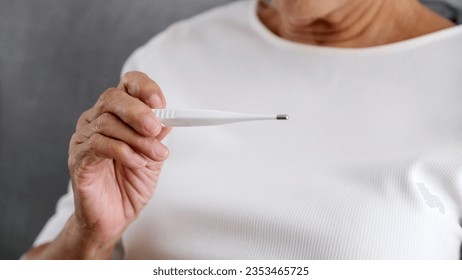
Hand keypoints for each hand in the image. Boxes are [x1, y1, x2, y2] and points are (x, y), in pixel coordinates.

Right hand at [68, 71, 170, 255]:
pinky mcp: (79, 159)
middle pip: (113, 98)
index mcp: (117, 115)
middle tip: (156, 129)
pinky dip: (124, 152)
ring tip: (154, 156)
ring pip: (108, 122)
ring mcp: (84, 138)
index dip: (143, 87)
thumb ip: (157, 136)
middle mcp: (96, 121)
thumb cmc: (130, 185)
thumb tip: (168, 118)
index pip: (126, 85)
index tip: (160, 102)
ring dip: (137, 139)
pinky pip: (99, 145)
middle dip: (138, 111)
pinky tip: (137, 163)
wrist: (114, 217)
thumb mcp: (153, 157)